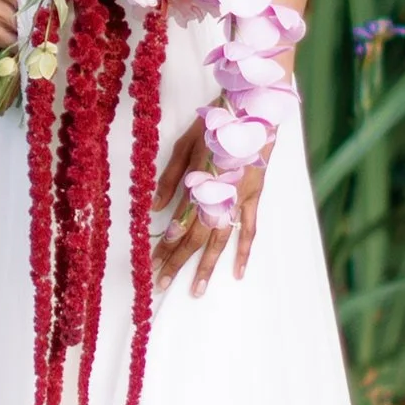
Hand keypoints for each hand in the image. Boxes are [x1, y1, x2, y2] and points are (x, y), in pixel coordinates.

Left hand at [152, 113, 266, 292]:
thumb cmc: (215, 127)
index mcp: (197, 184)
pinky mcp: (253, 198)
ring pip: (219, 240)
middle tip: (162, 283)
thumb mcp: (184, 145)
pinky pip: (249, 230)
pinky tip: (238, 272)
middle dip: (177, 262)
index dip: (164, 245)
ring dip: (207, 266)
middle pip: (195, 238)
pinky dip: (244, 252)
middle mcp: (217, 197)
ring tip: (197, 290)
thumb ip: (170, 178)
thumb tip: (154, 207)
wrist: (252, 114)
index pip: (177, 224)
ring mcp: (237, 201)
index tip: (150, 263)